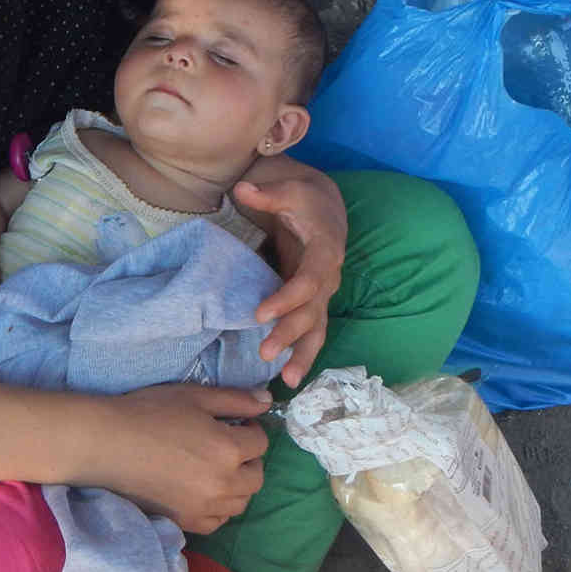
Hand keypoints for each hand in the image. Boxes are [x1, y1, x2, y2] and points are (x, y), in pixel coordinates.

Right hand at [90, 383, 272, 532]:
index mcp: (229, 449)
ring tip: (216, 469)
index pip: (260, 442)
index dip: (251, 428)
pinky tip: (203, 491)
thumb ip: (236, 400)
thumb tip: (267, 401)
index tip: (236, 422)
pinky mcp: (186, 521)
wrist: (107, 444)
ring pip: (241, 502)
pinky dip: (218, 508)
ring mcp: (205, 507)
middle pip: (257, 477)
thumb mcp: (195, 396)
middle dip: (249, 459)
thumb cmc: (149, 412)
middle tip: (229, 445)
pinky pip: (217, 521)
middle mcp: (223, 483)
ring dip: (237, 484)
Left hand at [234, 177, 341, 385]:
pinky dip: (302, 353)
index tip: (261, 313)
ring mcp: (322, 294)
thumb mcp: (288, 190)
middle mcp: (328, 278)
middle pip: (312, 312)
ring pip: (317, 329)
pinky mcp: (312, 303)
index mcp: (325, 252)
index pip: (309, 281)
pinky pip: (311, 331)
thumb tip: (242, 190)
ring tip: (287, 380)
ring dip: (303, 355)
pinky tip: (288, 376)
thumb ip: (266, 194)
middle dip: (290, 334)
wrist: (324, 208)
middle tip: (265, 353)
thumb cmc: (303, 199)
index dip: (287, 298)